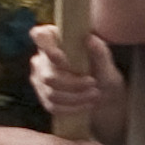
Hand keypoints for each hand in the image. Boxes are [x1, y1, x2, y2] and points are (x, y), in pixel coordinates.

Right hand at [27, 21, 123, 138]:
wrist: (103, 92)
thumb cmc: (102, 70)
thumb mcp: (105, 61)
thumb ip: (98, 51)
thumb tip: (89, 39)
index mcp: (54, 41)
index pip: (39, 36)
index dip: (47, 48)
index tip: (64, 60)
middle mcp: (42, 58)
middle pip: (47, 75)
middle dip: (72, 83)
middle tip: (93, 83)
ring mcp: (40, 78)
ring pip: (51, 92)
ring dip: (76, 97)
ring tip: (94, 95)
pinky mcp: (43, 95)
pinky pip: (52, 106)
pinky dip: (72, 108)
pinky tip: (87, 105)